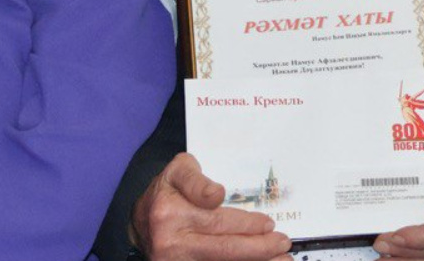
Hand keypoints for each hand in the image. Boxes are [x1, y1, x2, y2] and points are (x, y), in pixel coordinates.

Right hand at [131, 153, 292, 260]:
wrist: (141, 222)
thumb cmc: (167, 193)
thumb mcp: (177, 171)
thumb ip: (197, 179)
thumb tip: (216, 195)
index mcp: (170, 212)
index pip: (215, 219)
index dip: (246, 224)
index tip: (268, 223)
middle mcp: (171, 240)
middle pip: (223, 247)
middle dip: (258, 246)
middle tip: (282, 242)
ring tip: (281, 260)